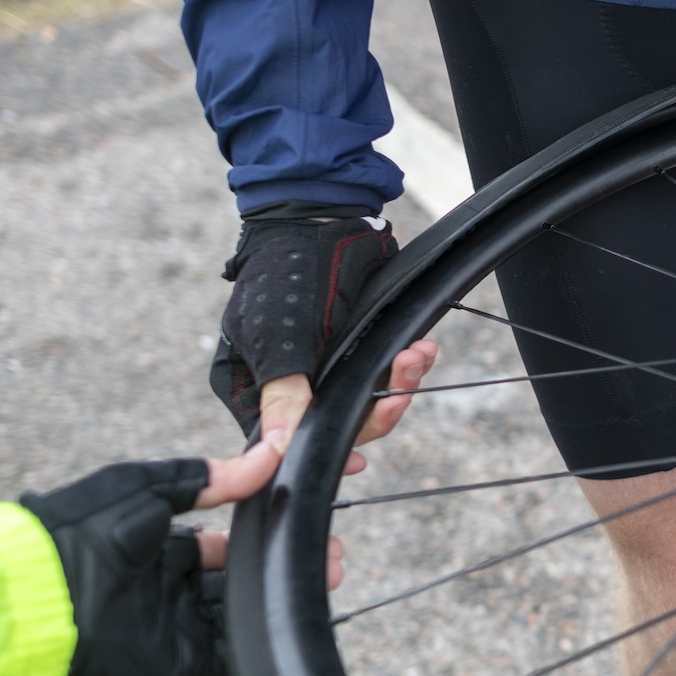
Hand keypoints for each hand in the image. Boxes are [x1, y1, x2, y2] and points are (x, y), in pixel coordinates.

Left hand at [18, 444, 343, 675]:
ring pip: (243, 616)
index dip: (262, 534)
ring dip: (282, 597)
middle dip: (282, 567)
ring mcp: (174, 630)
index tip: (302, 521)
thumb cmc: (77, 531)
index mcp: (156, 548)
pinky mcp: (177, 666)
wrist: (35, 593)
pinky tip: (298, 616)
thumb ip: (207, 478)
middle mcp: (167, 590)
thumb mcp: (144, 486)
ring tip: (327, 576)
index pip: (222, 544)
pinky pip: (233, 656)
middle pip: (240, 581)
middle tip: (331, 554)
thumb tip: (267, 455)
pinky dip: (266, 640)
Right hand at [212, 204, 437, 464]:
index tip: (358, 459)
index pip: (285, 440)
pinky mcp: (359, 347)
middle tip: (401, 390)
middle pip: (336, 424)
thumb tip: (278, 449)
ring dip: (399, 381)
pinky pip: (387, 371)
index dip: (320, 451)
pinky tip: (423, 348)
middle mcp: (290, 382)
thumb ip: (282, 391)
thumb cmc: (288, 270)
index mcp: (253, 385)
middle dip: (376, 410)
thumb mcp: (279, 333)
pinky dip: (408, 362)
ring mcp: (326, 365)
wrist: (328, 216)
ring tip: (417, 356)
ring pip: (369, 399)